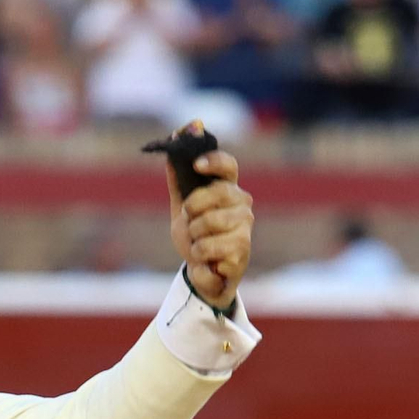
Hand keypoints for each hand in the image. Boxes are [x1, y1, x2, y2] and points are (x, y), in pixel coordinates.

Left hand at [166, 141, 252, 309]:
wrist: (202, 271)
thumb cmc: (196, 235)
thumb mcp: (181, 207)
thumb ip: (178, 180)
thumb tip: (173, 146)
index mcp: (227, 188)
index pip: (228, 166)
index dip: (214, 161)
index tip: (196, 164)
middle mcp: (242, 203)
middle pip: (215, 192)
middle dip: (193, 207)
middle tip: (190, 220)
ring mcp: (245, 225)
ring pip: (207, 222)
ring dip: (193, 236)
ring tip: (199, 242)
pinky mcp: (242, 248)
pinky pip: (206, 247)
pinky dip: (197, 255)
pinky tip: (207, 259)